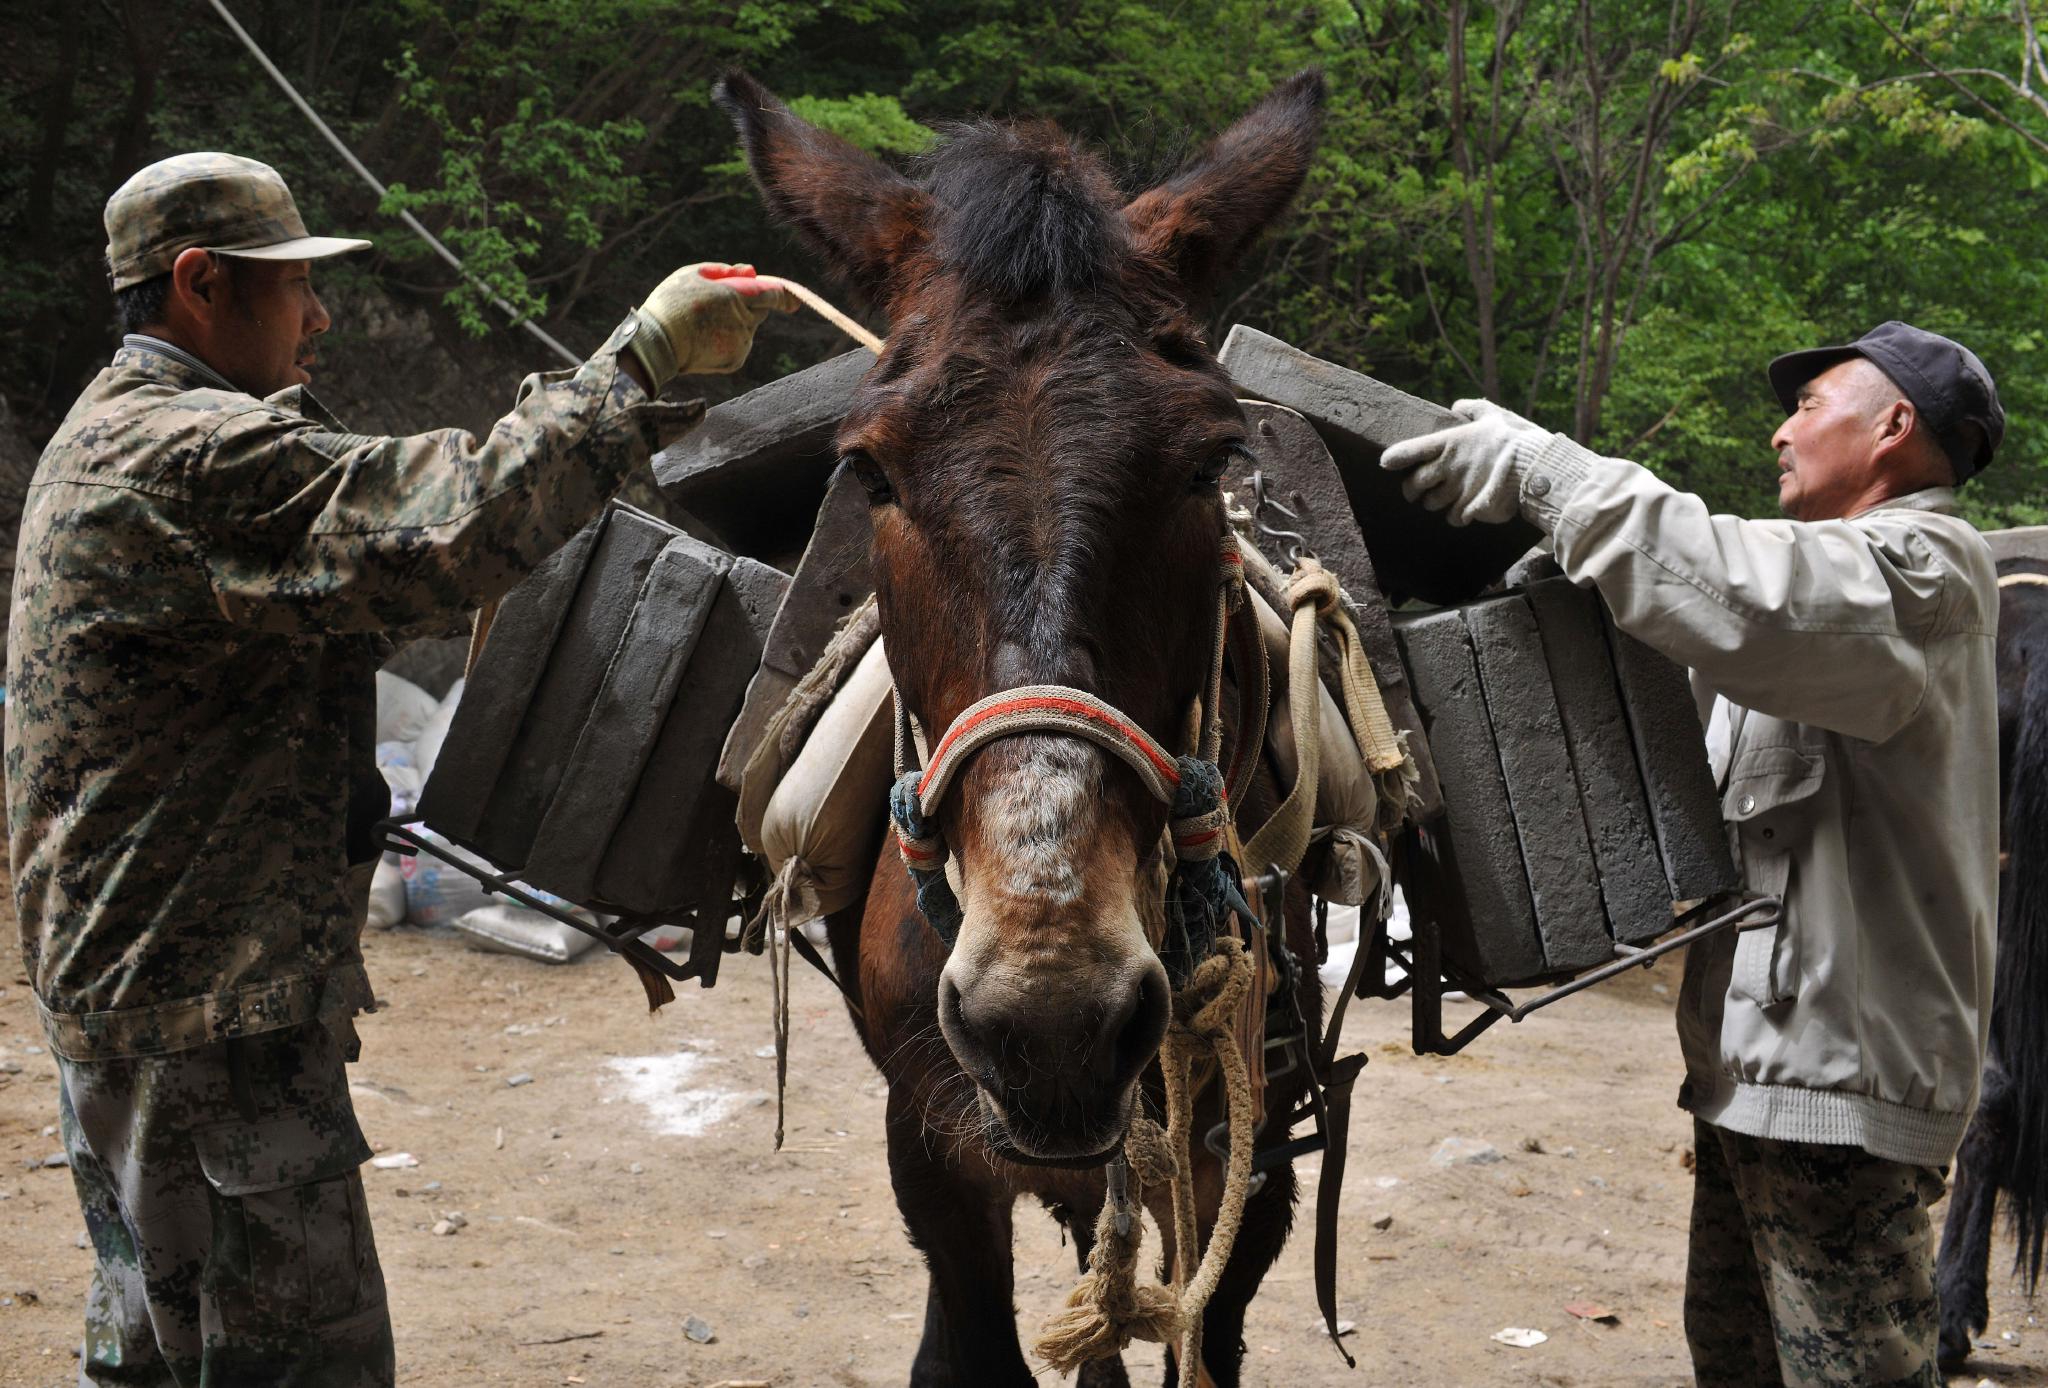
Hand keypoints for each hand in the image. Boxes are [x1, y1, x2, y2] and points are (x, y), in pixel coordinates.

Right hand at [627, 262, 799, 387]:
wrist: (657, 345)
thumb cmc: (671, 304)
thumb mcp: (692, 275)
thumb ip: (725, 271)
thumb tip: (751, 271)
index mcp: (733, 295)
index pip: (771, 293)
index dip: (783, 294)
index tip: (792, 298)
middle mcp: (742, 320)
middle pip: (761, 309)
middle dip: (749, 304)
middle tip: (721, 304)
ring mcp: (740, 342)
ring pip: (750, 327)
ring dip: (738, 322)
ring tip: (706, 322)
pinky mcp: (736, 359)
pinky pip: (741, 344)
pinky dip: (730, 339)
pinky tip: (707, 337)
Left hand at [1380, 398, 1548, 526]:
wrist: (1535, 467)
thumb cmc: (1515, 439)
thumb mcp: (1494, 415)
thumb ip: (1473, 408)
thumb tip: (1458, 405)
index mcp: (1449, 443)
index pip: (1408, 451)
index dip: (1394, 459)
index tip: (1387, 463)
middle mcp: (1447, 468)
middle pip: (1413, 486)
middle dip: (1411, 490)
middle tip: (1416, 491)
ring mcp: (1456, 491)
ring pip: (1431, 504)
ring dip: (1434, 504)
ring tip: (1444, 499)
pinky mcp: (1469, 509)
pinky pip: (1453, 518)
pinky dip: (1456, 516)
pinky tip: (1464, 510)